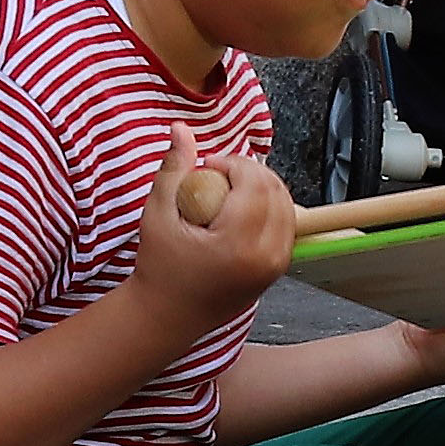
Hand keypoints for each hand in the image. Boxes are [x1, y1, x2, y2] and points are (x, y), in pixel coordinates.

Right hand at [138, 145, 294, 313]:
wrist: (167, 316)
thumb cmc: (158, 268)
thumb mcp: (158, 215)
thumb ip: (173, 170)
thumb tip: (181, 129)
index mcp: (238, 244)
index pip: (255, 182)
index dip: (232, 163)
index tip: (206, 167)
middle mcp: (265, 256)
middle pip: (275, 190)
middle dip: (248, 172)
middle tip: (217, 177)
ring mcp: (275, 266)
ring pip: (286, 205)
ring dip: (261, 188)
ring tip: (226, 193)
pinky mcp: (277, 270)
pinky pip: (285, 224)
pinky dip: (267, 208)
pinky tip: (238, 210)